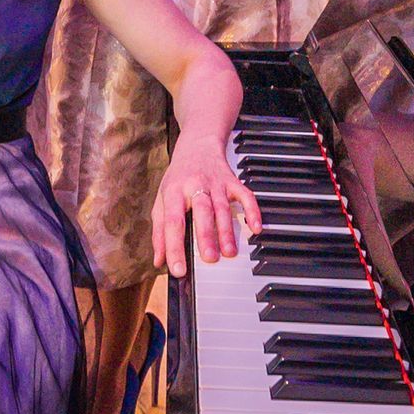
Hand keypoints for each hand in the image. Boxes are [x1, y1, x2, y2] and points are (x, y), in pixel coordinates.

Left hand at [152, 135, 261, 277]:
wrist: (197, 145)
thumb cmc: (178, 178)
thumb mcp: (162, 200)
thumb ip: (159, 231)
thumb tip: (159, 260)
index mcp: (174, 191)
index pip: (172, 222)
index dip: (174, 246)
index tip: (177, 269)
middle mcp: (195, 186)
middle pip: (201, 212)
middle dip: (206, 236)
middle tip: (209, 259)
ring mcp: (216, 183)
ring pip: (222, 207)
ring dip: (227, 230)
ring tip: (229, 252)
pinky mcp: (233, 180)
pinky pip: (245, 196)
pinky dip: (252, 211)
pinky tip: (255, 227)